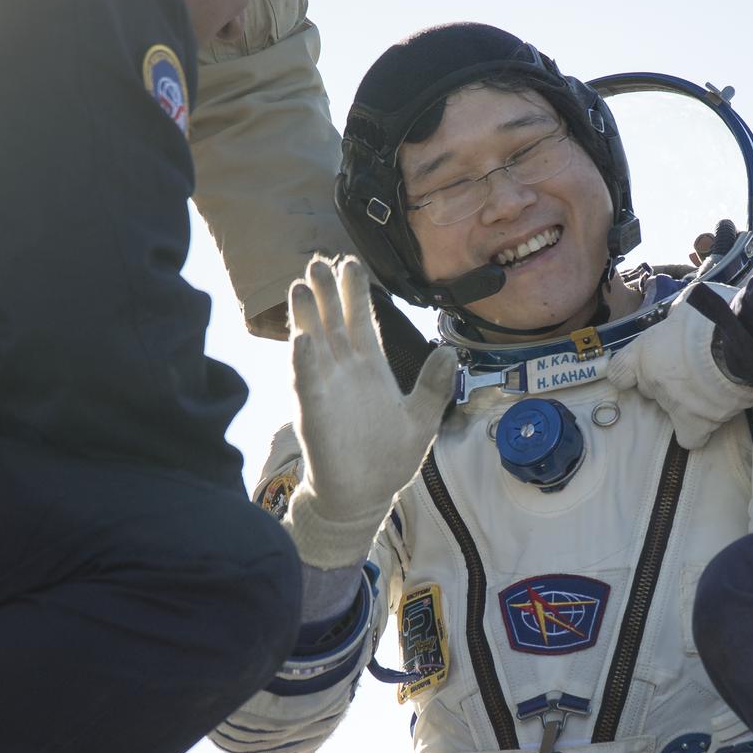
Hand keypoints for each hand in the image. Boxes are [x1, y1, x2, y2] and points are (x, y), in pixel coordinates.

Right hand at [284, 256, 457, 567]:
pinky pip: (307, 382)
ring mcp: (326, 388)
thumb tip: (450, 352)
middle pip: (334, 321)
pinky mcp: (315, 411)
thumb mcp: (422, 418)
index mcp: (371, 367)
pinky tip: (303, 339)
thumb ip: (433, 386)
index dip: (355, 291)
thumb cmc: (390, 457)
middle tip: (320, 258)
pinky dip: (304, 361)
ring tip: (302, 283)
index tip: (349, 261)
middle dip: (327, 290)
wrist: (365, 494)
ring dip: (307, 315)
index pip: (361, 319)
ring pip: (314, 343)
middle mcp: (345, 371)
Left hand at [607, 291, 752, 448]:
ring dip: (688, 399)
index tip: (645, 366)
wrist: (744, 343)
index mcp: (643, 353)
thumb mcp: (688, 304)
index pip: (619, 373)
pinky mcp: (698, 423)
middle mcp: (653, 384)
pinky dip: (699, 428)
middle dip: (665, 381)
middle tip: (689, 368)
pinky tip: (713, 413)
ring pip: (673, 409)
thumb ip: (677, 318)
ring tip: (713, 384)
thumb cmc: (715, 316)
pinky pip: (691, 436)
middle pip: (650, 390)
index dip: (630, 371)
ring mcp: (674, 406)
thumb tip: (680, 318)